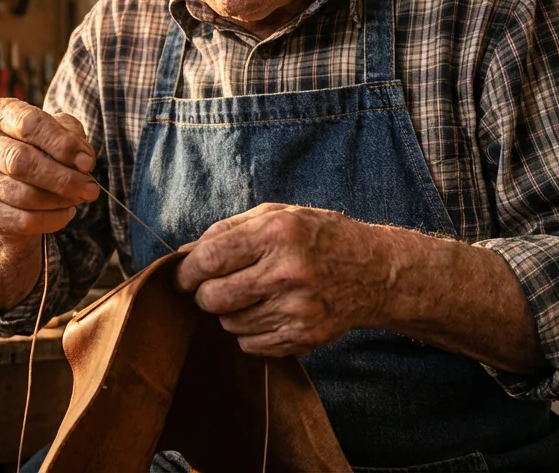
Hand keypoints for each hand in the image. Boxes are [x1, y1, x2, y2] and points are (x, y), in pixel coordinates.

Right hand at [0, 98, 98, 244]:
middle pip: (21, 162)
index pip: (30, 125)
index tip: (88, 163)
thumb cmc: (41, 148)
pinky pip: (21, 220)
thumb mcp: (59, 133)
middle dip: (63, 178)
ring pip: (23, 195)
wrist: (14, 183)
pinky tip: (65, 213)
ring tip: (78, 198)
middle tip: (91, 189)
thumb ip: (73, 138)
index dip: (63, 145)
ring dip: (59, 200)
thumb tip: (83, 161)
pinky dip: (51, 220)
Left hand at [174, 203, 398, 357]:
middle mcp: (287, 272)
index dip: (186, 272)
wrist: (375, 271)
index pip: (209, 259)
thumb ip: (227, 230)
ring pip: (229, 324)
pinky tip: (269, 311)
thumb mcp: (277, 215)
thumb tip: (183, 254)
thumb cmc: (319, 236)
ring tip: (254, 294)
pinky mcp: (304, 337)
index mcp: (277, 233)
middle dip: (205, 294)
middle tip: (217, 286)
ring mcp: (298, 309)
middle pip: (212, 298)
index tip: (183, 276)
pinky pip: (250, 344)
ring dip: (231, 312)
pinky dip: (250, 331)